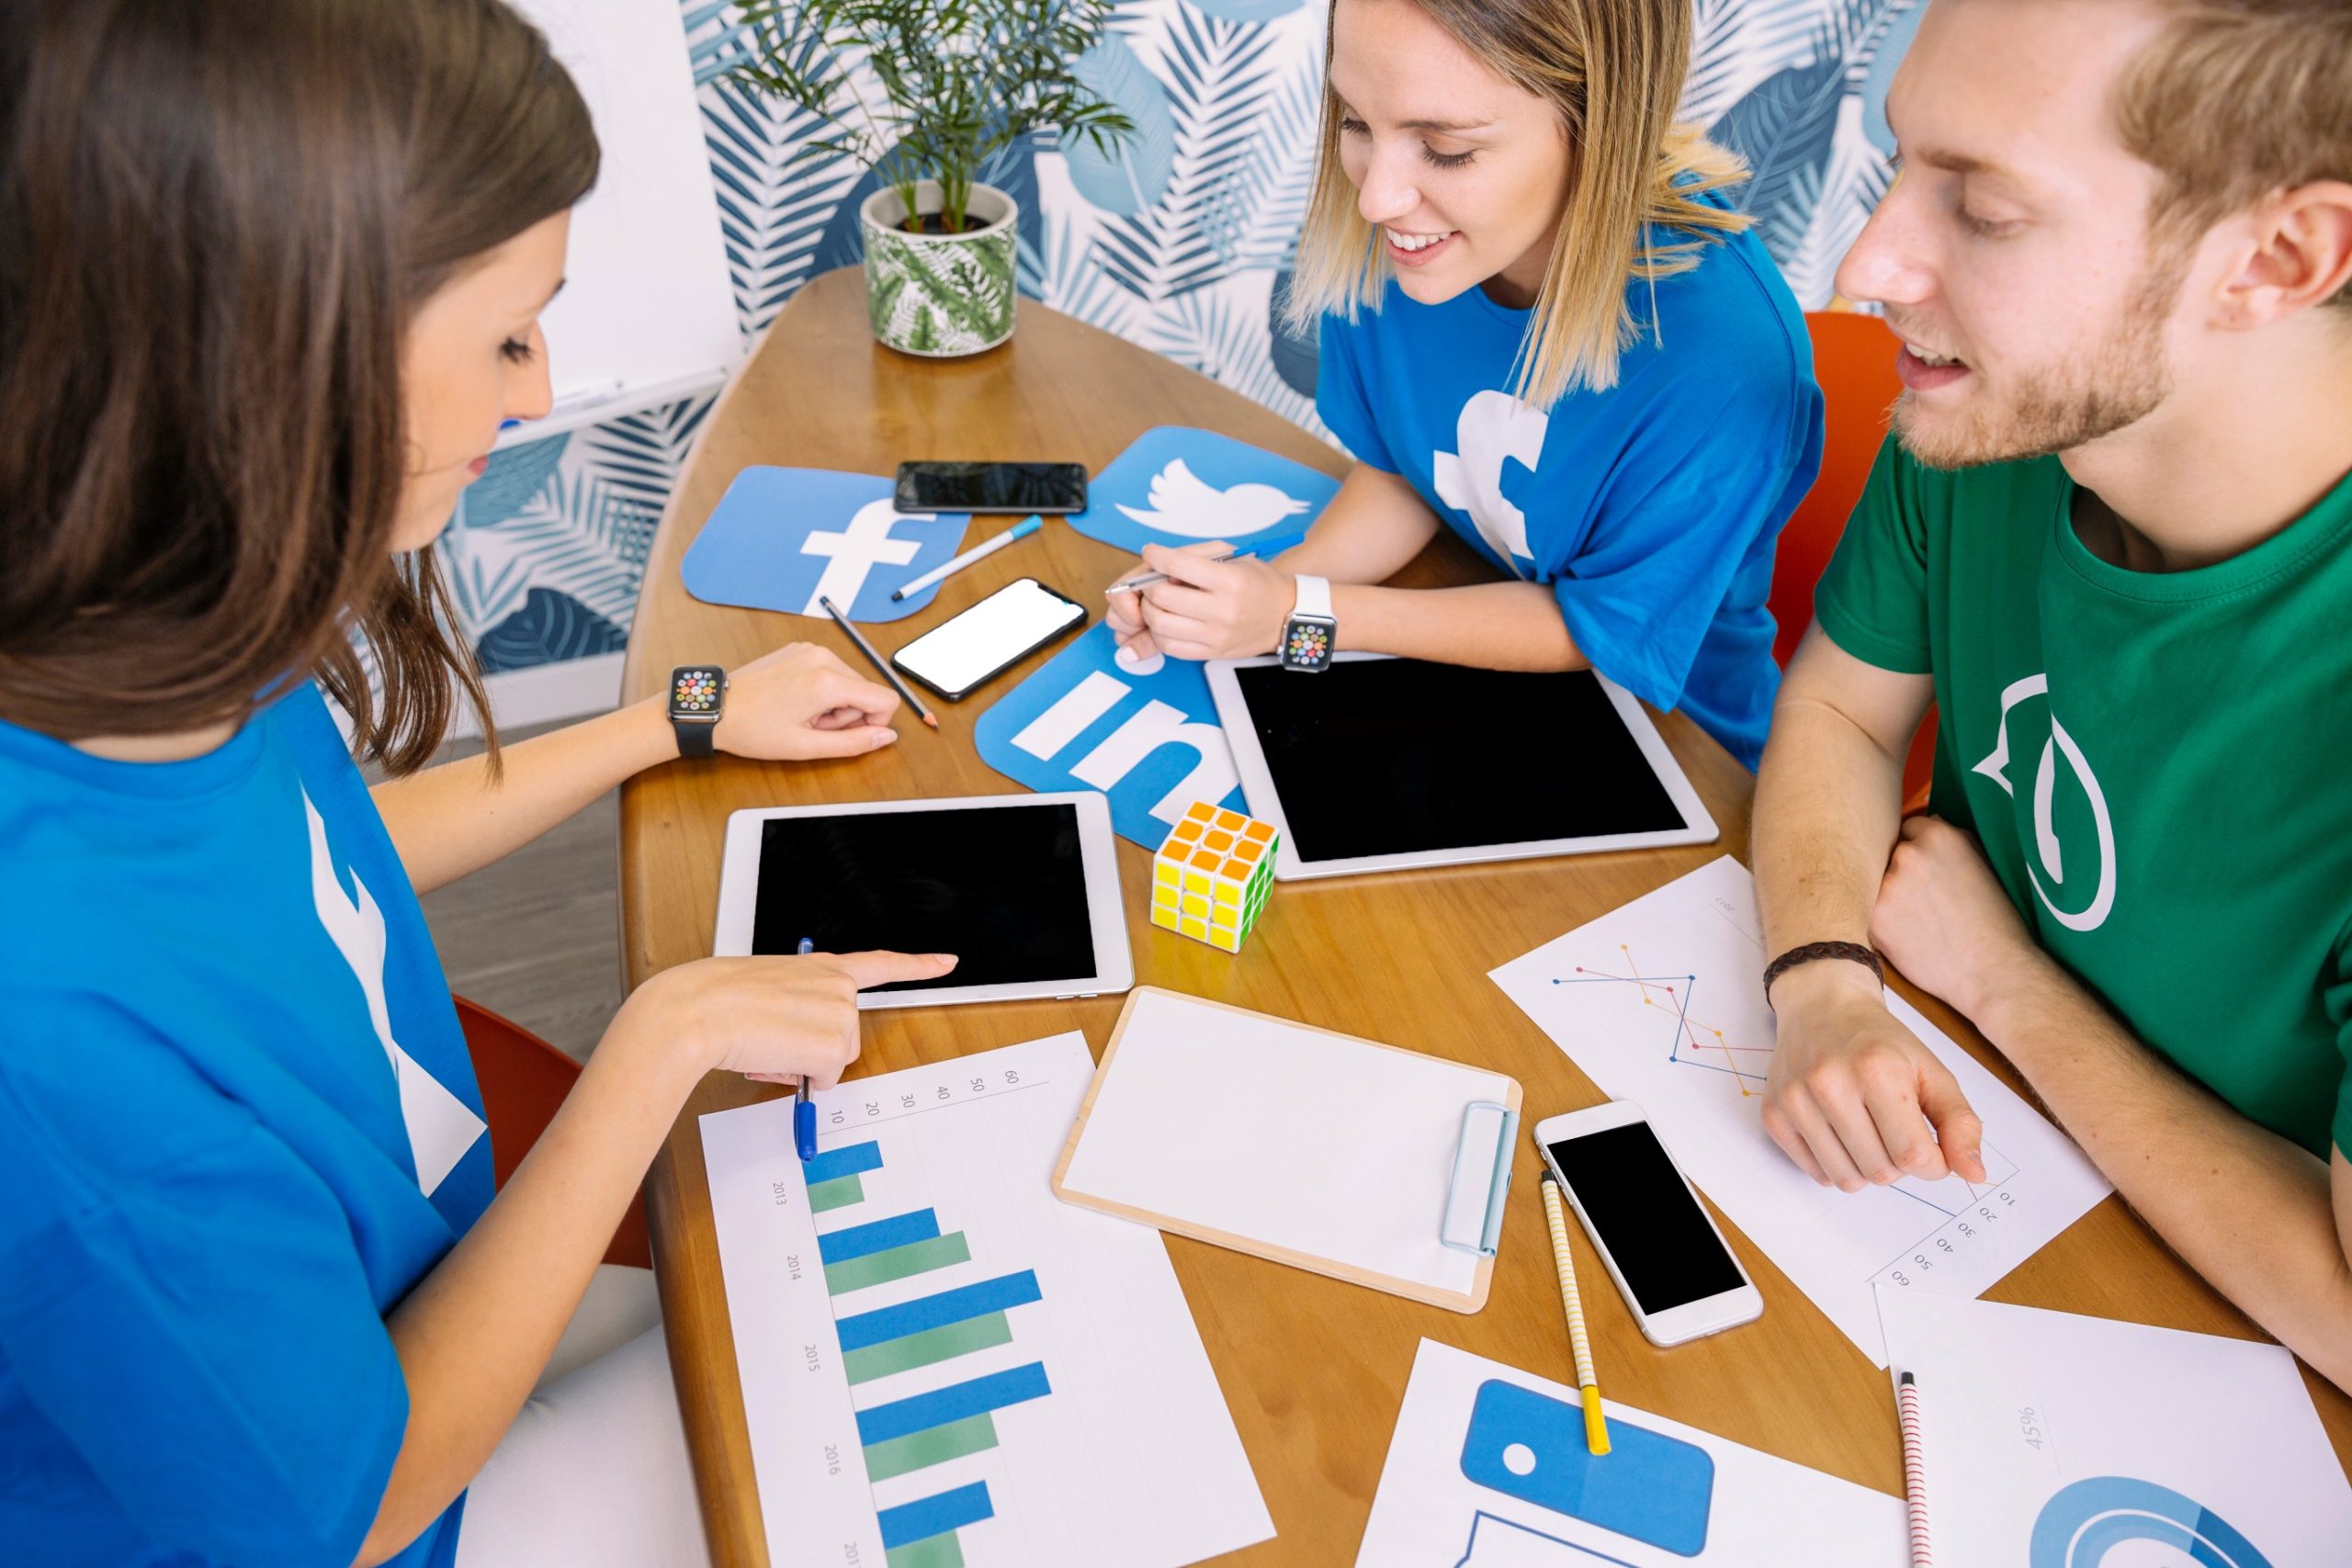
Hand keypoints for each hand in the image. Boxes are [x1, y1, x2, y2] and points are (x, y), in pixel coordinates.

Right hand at [613, 950, 956, 1089]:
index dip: (917, 964)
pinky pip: (824, 1080)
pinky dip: (798, 1078)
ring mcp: (840, 1014)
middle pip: (846, 1036)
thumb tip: (798, 1047)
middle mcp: (838, 985)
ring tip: (766, 1044)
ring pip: (834, 1060)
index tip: (947, 961)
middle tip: (773, 1039)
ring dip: (802, 1064)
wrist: (698, 1010)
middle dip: (814, 1049)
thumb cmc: (714, 998)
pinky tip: (771, 1056)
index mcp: (821, 965)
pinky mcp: (833, 1045)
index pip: (879, 962)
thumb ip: (795, 1006)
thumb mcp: (767, 989)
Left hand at [710, 642, 900, 758]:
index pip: (886, 699)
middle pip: (867, 690)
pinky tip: (795, 701)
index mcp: (828, 681)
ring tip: (802, 714)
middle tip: (813, 727)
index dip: (875, 723)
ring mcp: (810, 649)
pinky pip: (830, 671)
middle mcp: (823, 657)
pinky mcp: (799, 649)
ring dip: (834, 703)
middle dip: (848, 715)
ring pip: (849, 681)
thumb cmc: (752, 729)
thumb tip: (887, 737)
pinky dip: (821, 689)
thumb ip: (854, 743)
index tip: (845, 733)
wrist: (714, 709)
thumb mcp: (806, 746)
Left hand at [1108, 541, 1295, 661]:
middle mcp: (1222, 610)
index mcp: (1229, 580)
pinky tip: (1167, 621)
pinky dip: (1160, 633)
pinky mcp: (1211, 653)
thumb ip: (1196, 557)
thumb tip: (1159, 564)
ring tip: (1158, 603)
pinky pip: (1170, 647)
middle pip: (1163, 597)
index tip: (1151, 553)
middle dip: (1149, 586)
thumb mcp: (1234, 556)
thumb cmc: (1257, 583)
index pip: (1177, 565)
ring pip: (1160, 625)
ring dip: (1150, 611)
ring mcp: (1216, 635)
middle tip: (1153, 581)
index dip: (1155, 556)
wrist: (1284, 615)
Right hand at [1760, 958, 1987, 1189]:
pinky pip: (1816, 1173)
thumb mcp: (1932, 1071)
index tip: (1931, 1147)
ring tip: (1868, 1134)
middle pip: (1881, 1172)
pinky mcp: (1774, 1114)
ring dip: (1866, 1168)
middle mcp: (1830, 1084)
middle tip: (1895, 1131)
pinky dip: (1836, 1164)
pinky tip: (1840, 1133)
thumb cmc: (1880, 1042)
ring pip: (1847, 1180)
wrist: (1821, 1007)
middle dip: (1898, 1163)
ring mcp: (1796, 1100)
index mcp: (1878, 1070)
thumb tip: (1974, 1175)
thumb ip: (1960, 1123)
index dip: (1933, 1164)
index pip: (1914, 1155)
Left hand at [1869, 815, 2045, 1022]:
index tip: (1928, 871)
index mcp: (1938, 835)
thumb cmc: (1994, 920)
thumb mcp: (1981, 863)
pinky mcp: (1874, 918)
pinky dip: (1883, 920)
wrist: (1993, 971)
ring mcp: (1888, 886)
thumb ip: (1949, 840)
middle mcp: (1908, 855)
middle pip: (1888, 854)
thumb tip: (1924, 824)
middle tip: (1920, 897)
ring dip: (1889, 895)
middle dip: (1899, 870)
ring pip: (1876, 882)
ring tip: (1920, 920)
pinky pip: (1868, 910)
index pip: (1908, 828)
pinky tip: (1909, 934)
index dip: (1918, 851)